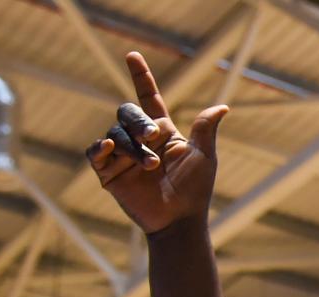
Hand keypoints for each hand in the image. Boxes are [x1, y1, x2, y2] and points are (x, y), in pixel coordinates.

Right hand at [86, 52, 228, 234]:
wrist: (178, 220)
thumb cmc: (195, 190)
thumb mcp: (203, 157)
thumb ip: (205, 129)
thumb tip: (223, 107)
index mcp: (163, 131)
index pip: (149, 98)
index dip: (141, 77)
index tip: (132, 55)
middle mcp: (140, 140)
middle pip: (127, 113)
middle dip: (138, 122)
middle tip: (153, 136)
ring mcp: (122, 156)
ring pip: (115, 135)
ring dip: (132, 148)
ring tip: (151, 166)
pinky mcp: (108, 173)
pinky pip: (95, 153)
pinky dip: (99, 149)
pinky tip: (108, 148)